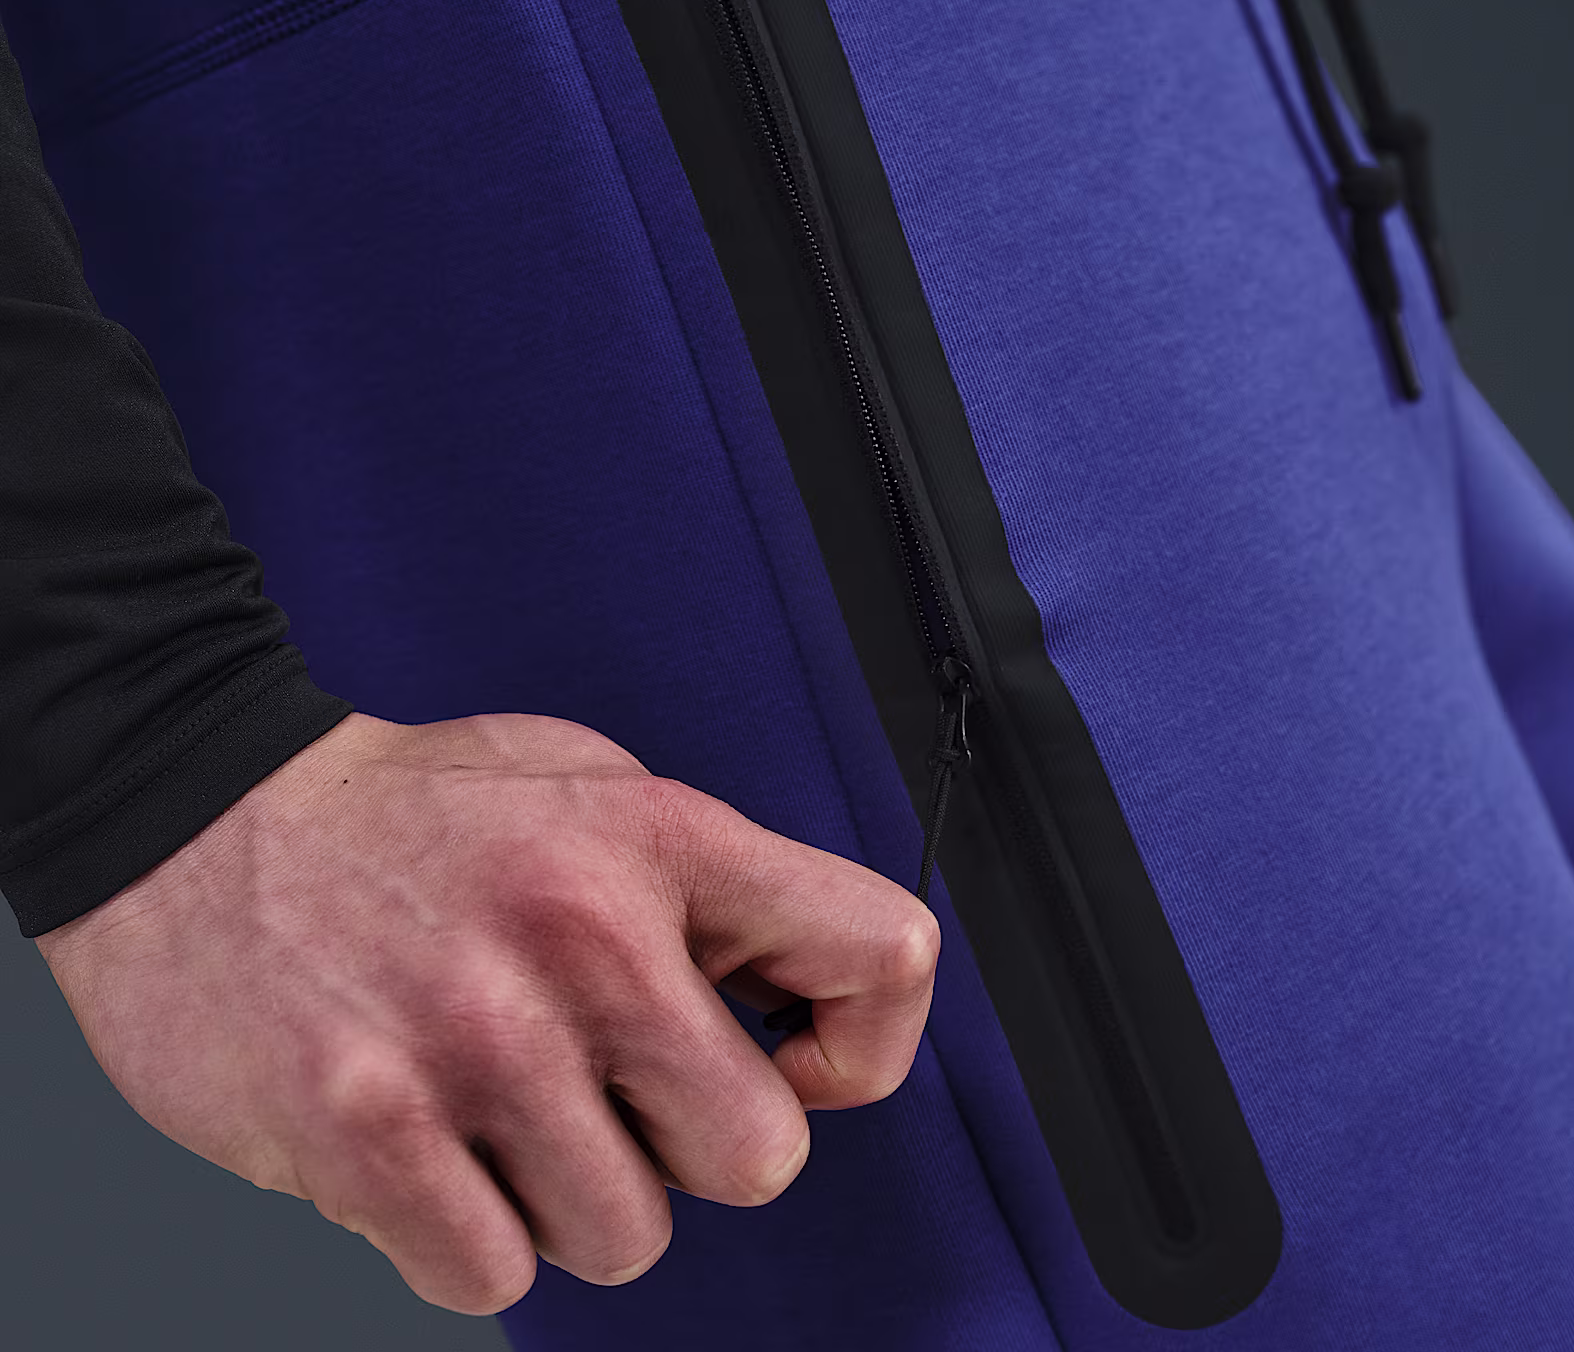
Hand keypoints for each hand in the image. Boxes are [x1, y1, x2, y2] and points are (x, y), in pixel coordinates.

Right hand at [36, 710, 938, 1312]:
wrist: (200, 815)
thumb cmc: (414, 812)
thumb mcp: (592, 786)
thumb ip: (704, 883)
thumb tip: (795, 1004)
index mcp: (660, 840)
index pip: (882, 953)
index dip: (871, 1042)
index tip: (808, 1061)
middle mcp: (585, 940)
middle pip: (758, 1156)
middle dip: (694, 1142)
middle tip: (617, 1087)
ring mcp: (476, 1044)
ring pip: (626, 1235)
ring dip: (574, 1193)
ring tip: (504, 1102)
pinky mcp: (366, 1134)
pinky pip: (494, 1276)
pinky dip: (472, 1234)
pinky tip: (434, 1144)